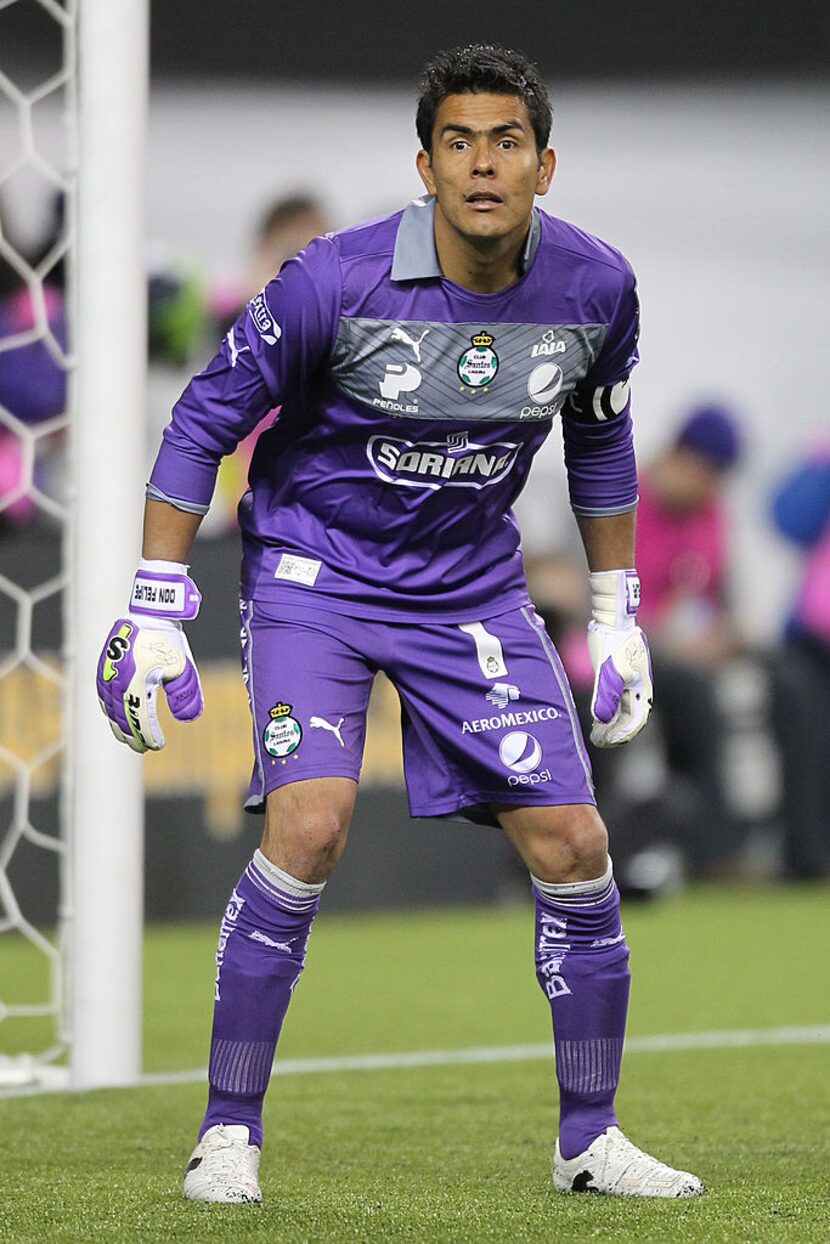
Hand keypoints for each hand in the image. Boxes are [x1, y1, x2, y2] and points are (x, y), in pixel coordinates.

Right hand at [96, 561, 202, 752]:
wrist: (148, 615)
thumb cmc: (168, 642)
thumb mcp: (183, 667)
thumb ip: (187, 695)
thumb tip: (188, 719)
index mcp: (136, 683)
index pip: (141, 718)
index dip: (148, 735)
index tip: (157, 746)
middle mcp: (117, 682)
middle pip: (122, 718)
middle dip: (132, 736)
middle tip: (143, 748)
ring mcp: (107, 675)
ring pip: (110, 710)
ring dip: (119, 726)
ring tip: (130, 738)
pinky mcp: (103, 669)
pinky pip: (103, 697)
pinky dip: (109, 711)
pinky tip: (116, 718)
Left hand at [586, 567, 651, 747]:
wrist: (612, 620)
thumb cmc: (613, 643)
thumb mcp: (609, 670)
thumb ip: (606, 695)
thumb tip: (602, 719)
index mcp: (641, 688)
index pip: (635, 720)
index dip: (622, 734)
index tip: (606, 741)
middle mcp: (638, 688)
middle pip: (631, 719)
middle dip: (616, 733)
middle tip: (599, 741)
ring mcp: (629, 683)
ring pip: (623, 712)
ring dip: (612, 725)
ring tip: (597, 734)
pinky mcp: (619, 676)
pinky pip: (617, 702)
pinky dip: (608, 713)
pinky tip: (597, 719)